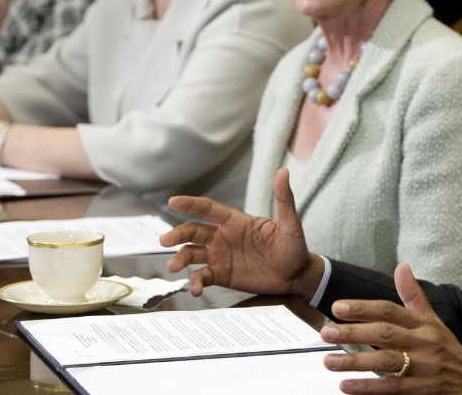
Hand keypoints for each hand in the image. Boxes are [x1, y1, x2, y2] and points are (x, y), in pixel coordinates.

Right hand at [161, 169, 324, 298]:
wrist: (297, 276)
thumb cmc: (294, 247)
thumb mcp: (290, 223)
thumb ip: (284, 199)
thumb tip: (283, 172)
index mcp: (236, 221)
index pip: (208, 209)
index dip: (190, 204)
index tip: (173, 201)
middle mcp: (223, 236)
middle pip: (193, 231)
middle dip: (177, 234)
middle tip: (164, 240)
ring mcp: (221, 256)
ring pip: (192, 254)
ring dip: (180, 259)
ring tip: (173, 266)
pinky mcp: (222, 275)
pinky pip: (202, 276)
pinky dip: (195, 282)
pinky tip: (195, 289)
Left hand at [320, 263, 461, 394]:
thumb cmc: (449, 351)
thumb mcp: (434, 320)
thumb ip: (413, 295)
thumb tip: (401, 267)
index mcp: (423, 325)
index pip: (391, 311)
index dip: (364, 308)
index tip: (339, 307)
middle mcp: (423, 344)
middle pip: (385, 334)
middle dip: (354, 332)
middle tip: (327, 331)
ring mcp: (423, 368)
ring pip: (387, 362)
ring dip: (356, 361)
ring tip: (330, 361)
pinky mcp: (421, 391)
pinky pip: (392, 388)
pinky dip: (368, 388)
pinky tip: (347, 386)